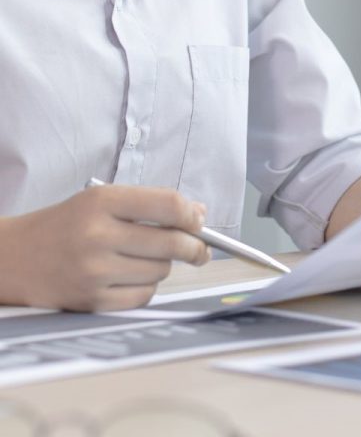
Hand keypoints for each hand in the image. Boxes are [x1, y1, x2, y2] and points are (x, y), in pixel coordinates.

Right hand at [0, 185, 209, 311]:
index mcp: (102, 201)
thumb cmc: (65, 226)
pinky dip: (146, 287)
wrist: (12, 259)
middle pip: (173, 243)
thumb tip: (199, 215)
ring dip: (163, 266)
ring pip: (162, 271)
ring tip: (142, 259)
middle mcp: (98, 235)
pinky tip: (130, 278)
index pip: (168, 205)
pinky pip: (145, 295)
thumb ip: (151, 205)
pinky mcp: (92, 301)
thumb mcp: (102, 201)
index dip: (192, 216)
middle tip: (200, 250)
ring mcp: (94, 271)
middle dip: (195, 248)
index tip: (198, 222)